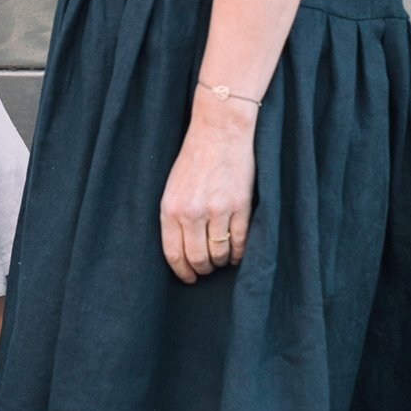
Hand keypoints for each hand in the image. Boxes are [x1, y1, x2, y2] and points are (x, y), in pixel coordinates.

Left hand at [159, 96, 256, 281]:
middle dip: (202, 270)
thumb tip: (181, 250)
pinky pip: (240, 242)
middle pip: (197, 259)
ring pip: (219, 254)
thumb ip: (174, 217)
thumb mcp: (172, 188)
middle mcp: (192, 213)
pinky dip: (238, 253)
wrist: (219, 132)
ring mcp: (217, 210)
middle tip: (206, 269)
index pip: (173, 253)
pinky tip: (236, 252)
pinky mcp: (240, 207)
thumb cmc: (193, 159)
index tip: (189, 278)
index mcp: (170, 209)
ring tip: (222, 258)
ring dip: (221, 262)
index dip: (182, 271)